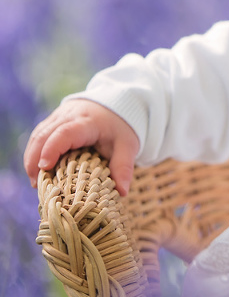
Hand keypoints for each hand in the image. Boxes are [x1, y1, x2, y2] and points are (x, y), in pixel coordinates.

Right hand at [24, 100, 139, 195]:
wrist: (117, 104)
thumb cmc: (120, 127)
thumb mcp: (127, 145)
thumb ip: (123, 167)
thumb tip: (122, 192)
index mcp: (88, 122)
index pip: (65, 133)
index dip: (52, 149)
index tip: (45, 168)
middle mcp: (70, 116)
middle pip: (44, 135)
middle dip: (35, 160)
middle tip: (37, 185)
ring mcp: (59, 116)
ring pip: (37, 135)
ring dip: (32, 158)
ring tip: (36, 182)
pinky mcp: (53, 120)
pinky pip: (38, 136)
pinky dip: (34, 153)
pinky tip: (37, 170)